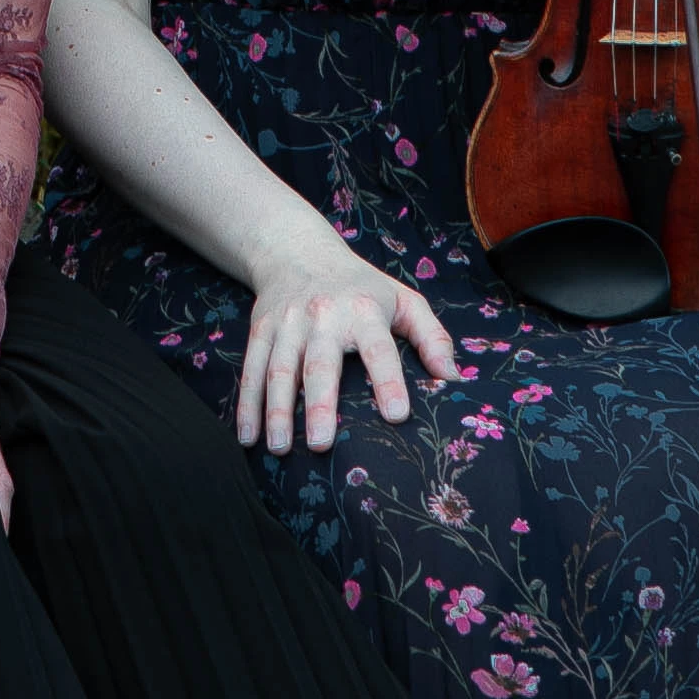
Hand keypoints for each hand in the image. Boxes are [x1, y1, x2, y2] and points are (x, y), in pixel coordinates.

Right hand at [233, 233, 458, 454]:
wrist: (296, 250)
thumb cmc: (360, 286)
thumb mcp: (403, 299)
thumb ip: (432, 337)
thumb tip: (452, 379)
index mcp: (364, 310)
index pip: (379, 349)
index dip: (389, 380)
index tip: (397, 415)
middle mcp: (324, 316)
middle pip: (321, 363)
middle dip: (320, 404)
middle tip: (321, 444)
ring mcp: (288, 323)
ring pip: (280, 369)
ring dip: (277, 410)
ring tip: (280, 448)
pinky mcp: (261, 329)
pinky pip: (252, 369)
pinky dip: (247, 403)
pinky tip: (247, 435)